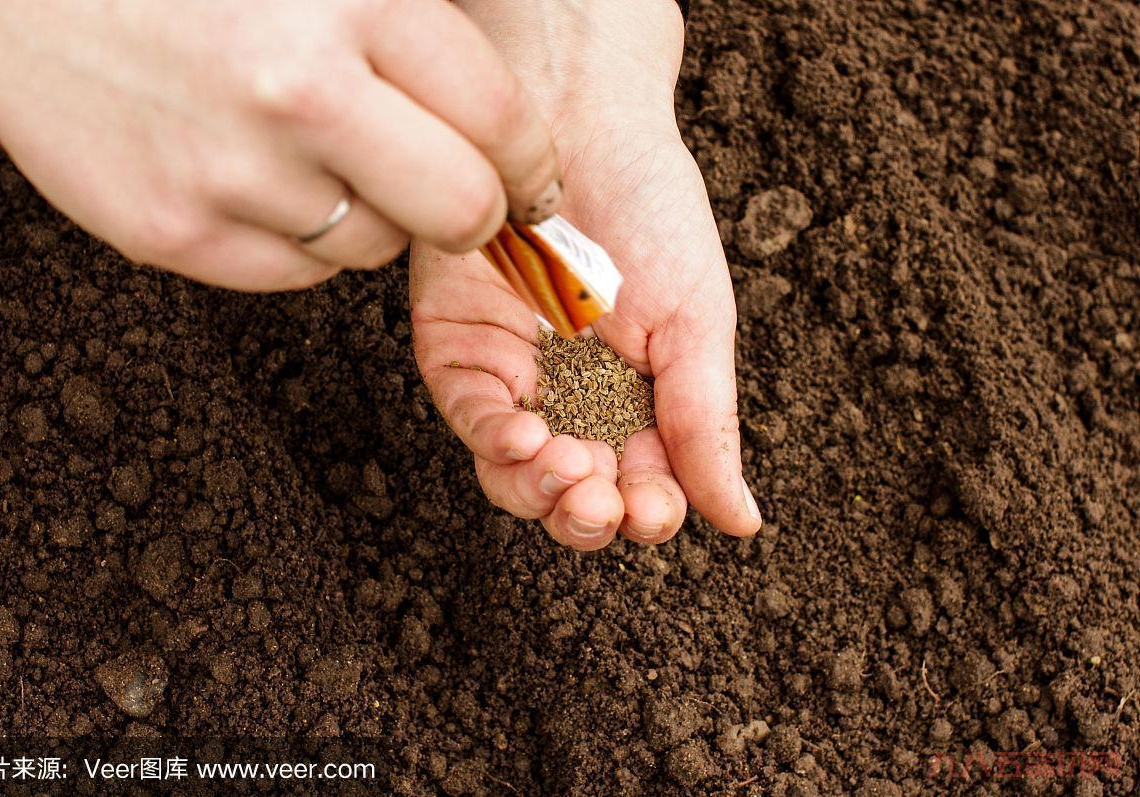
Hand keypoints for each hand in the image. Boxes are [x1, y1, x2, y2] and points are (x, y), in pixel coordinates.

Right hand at [0, 0, 561, 289]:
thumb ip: (412, 16)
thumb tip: (508, 117)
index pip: (499, 118)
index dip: (532, 165)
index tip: (533, 182)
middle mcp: (297, 87)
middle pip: (460, 210)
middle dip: (476, 214)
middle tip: (461, 199)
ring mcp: (233, 170)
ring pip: (375, 250)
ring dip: (374, 218)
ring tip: (317, 158)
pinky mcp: (178, 234)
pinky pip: (298, 275)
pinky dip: (301, 241)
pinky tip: (259, 181)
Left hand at [411, 0, 760, 548]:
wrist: (585, 122)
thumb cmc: (653, 212)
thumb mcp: (698, 325)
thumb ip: (707, 426)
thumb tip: (743, 522)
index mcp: (637, 403)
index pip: (638, 488)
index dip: (645, 514)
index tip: (655, 511)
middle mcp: (572, 401)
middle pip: (571, 496)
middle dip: (587, 515)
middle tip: (604, 499)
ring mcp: (513, 380)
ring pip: (515, 475)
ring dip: (542, 493)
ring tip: (571, 474)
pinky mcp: (459, 351)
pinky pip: (472, 419)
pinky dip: (497, 443)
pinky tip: (528, 439)